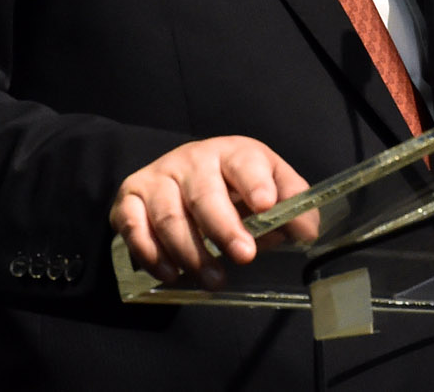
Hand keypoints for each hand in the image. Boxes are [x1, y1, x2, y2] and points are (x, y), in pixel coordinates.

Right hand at [111, 136, 318, 288]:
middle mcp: (192, 160)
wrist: (175, 178)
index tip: (266, 205)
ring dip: (192, 253)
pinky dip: (150, 253)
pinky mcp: (129, 199)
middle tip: (245, 256)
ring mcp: (157, 178)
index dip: (255, 182)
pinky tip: (170, 273)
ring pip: (170, 215)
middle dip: (224, 228)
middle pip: (205, 193)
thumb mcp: (266, 187)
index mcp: (232, 153)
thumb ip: (290, 206)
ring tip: (214, 279)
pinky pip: (134, 226)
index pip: (244, 162)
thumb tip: (305, 232)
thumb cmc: (231, 187)